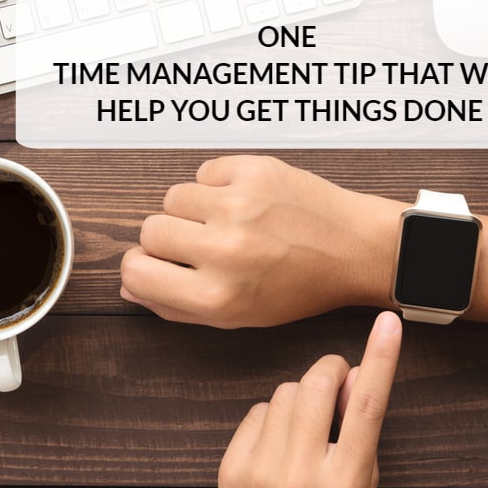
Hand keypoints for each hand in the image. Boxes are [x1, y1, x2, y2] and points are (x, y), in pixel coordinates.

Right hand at [120, 155, 405, 327]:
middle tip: (204, 243)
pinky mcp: (255, 171)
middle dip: (170, 238)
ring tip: (228, 220)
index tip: (156, 262)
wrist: (357, 249)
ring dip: (193, 209)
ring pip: (173, 196)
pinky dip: (218, 184)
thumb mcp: (240, 317)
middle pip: (150, 230)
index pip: (136, 271)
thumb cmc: (302, 286)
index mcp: (218, 298)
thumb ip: (179, 307)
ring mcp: (239, 206)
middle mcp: (224, 252)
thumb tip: (130, 284)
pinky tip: (246, 200)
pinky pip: (205, 171)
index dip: (141, 266)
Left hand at [217, 311, 402, 487]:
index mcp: (344, 483)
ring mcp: (263, 471)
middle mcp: (302, 475)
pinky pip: (256, 411)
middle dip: (330, 371)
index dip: (381, 359)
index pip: (368, 408)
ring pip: (284, 391)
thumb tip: (357, 375)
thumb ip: (361, 432)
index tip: (388, 323)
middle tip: (336, 381)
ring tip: (302, 432)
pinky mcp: (233, 468)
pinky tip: (276, 446)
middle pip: (317, 386)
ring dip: (299, 399)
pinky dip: (270, 420)